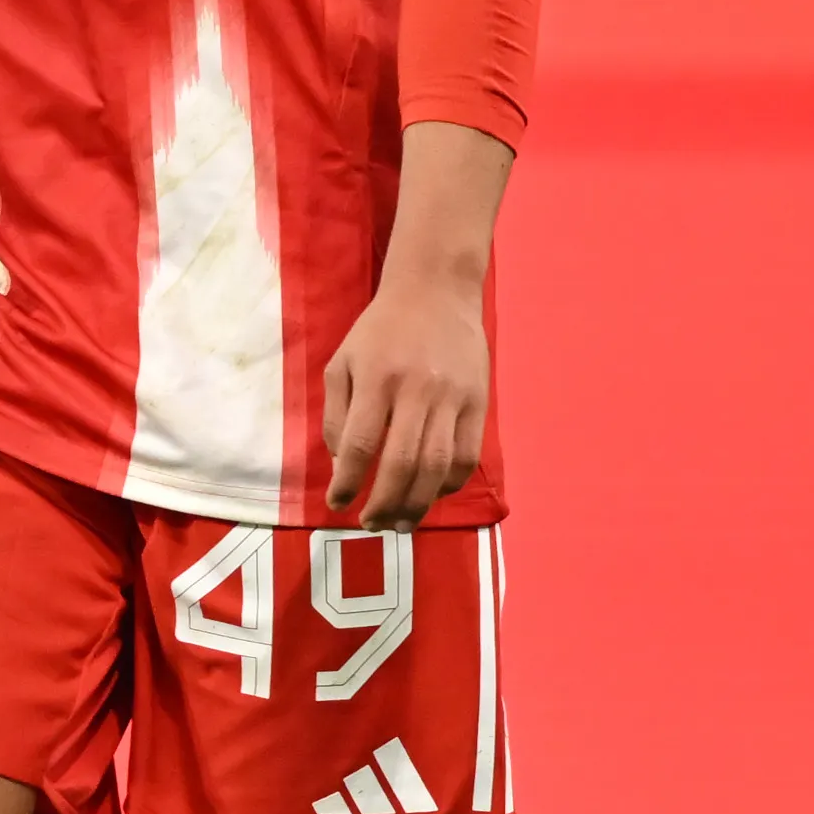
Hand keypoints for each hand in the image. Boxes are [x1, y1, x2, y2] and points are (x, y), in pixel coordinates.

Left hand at [321, 122, 513, 529]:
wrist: (436, 290)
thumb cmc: (380, 330)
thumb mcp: (342, 362)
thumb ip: (335, 414)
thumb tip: (341, 465)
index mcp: (376, 378)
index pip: (360, 444)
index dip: (347, 482)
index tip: (338, 504)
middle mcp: (415, 390)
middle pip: (401, 463)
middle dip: (383, 504)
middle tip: (371, 523)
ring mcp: (451, 398)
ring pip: (436, 466)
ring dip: (416, 504)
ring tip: (400, 523)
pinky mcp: (478, 402)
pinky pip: (466, 456)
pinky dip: (448, 484)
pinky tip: (431, 495)